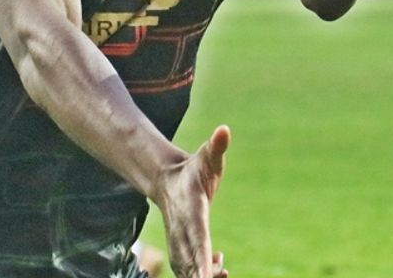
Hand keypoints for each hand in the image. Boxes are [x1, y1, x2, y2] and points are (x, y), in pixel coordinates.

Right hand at [157, 126, 229, 277]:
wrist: (167, 180)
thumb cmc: (193, 169)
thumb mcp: (207, 157)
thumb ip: (216, 146)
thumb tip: (224, 129)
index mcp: (191, 212)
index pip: (197, 239)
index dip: (202, 259)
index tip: (205, 276)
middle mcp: (183, 231)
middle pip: (191, 261)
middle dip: (201, 276)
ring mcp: (179, 241)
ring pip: (187, 269)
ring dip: (203, 277)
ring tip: (224, 274)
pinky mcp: (181, 248)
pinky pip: (188, 269)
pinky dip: (200, 275)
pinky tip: (220, 272)